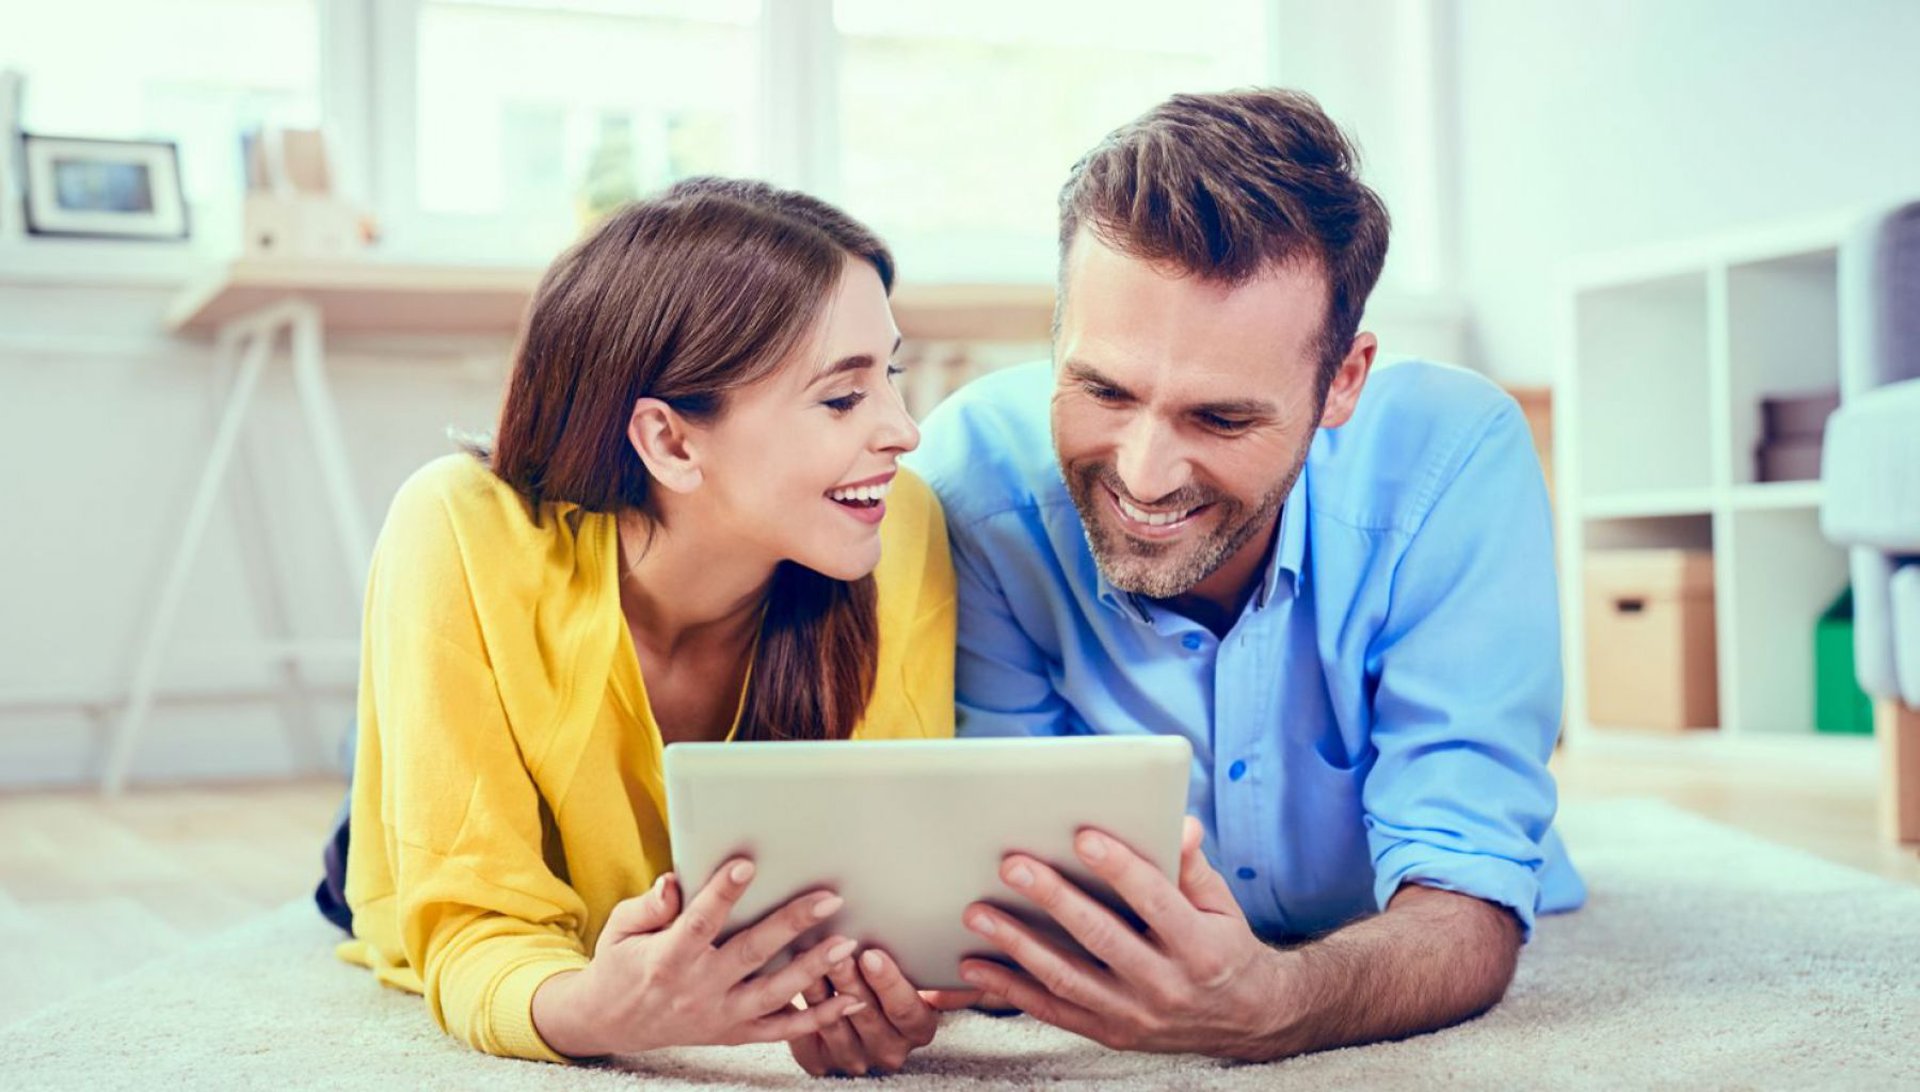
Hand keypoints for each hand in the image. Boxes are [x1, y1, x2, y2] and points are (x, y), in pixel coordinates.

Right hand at [531, 860, 868, 1057]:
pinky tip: (851, 1001)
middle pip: (751, 953)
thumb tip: (674, 882)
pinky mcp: (734, 1032)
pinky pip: (781, 1030)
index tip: (747, 863)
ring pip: (774, 993)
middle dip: (792, 924)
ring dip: (813, 969)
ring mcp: (719, 1015)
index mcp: (667, 958)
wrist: (611, 1023)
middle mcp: (697, 989)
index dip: (722, 893)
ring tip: (847, 945)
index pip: (698, 923)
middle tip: (829, 899)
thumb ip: (649, 906)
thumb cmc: (621, 964)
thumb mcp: (620, 929)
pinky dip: (818, 1019)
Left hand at [788, 948, 979, 1076]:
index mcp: (920, 1030)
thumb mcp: (935, 981)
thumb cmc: (905, 983)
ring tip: (808, 953)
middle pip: (866, 1014)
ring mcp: (853, 1059)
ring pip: (832, 1022)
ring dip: (820, 988)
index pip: (906, 1010)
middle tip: (835, 947)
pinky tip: (790, 977)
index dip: (888, 982)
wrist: (871, 1014)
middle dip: (850, 979)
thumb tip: (974, 971)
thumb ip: (950, 979)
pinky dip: (798, 1006)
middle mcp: (889, 1051)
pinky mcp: (820, 1062)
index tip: (872, 953)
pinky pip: (805, 1034)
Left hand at [955, 817, 1294, 1059]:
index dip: (1119, 867)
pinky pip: (1053, 1011)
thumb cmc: (1225, 947)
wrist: (1246, 1020)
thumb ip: (1193, 866)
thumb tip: (1180, 824)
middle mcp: (1166, 985)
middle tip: (1012, 866)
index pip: (1154, 900)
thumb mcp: (1222, 905)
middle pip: (1101, 936)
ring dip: (1017, 945)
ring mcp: (1135, 1015)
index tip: (1083, 835)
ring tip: (978, 914)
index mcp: (1199, 947)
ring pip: (1067, 977)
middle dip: (1053, 898)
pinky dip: (1010, 990)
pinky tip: (975, 967)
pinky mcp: (1111, 1034)